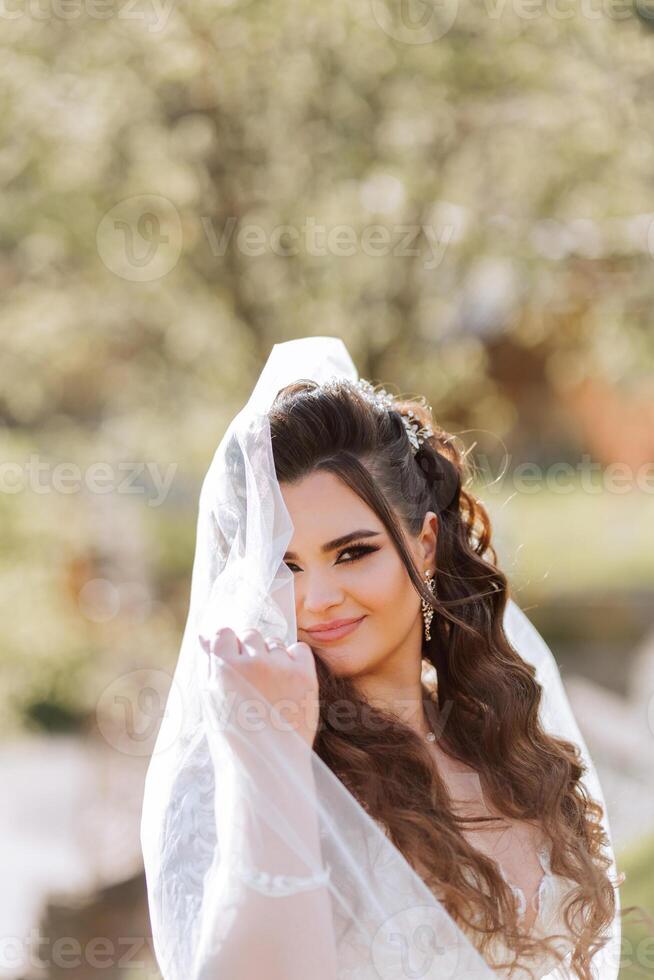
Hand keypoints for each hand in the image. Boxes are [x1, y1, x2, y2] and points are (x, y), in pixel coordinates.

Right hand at [199, 627, 319, 750]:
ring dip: (271, 658)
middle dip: (249, 651)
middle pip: (250, 634)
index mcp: (223, 668)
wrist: (268, 769)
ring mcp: (280, 668)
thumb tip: (204, 634)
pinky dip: (294, 660)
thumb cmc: (234, 737)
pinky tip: (288, 683)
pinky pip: (299, 650)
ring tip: (269, 689)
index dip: (227, 649)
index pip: (224, 633)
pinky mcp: (305, 676)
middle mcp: (252, 663)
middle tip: (251, 682)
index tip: (232, 668)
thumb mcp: (212, 700)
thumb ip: (209, 663)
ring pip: (274, 643)